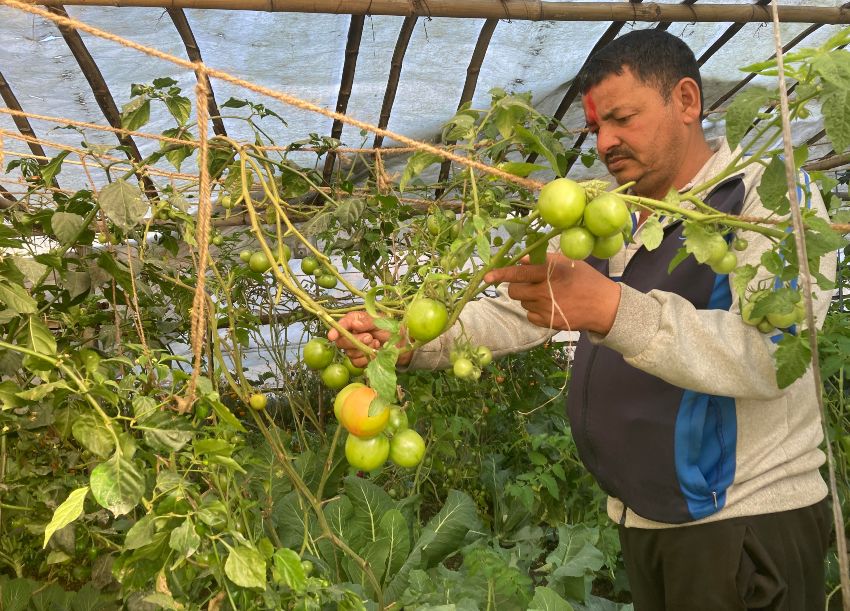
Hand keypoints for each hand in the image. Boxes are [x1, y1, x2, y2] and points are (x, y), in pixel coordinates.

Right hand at [327, 311, 413, 367]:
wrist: (401, 345)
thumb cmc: (391, 329)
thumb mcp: (381, 321)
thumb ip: (368, 321)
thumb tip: (355, 325)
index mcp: (354, 321)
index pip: (341, 325)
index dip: (335, 330)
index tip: (333, 336)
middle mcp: (351, 334)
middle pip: (341, 341)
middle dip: (355, 340)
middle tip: (370, 337)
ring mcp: (353, 348)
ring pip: (349, 352)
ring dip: (364, 349)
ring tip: (377, 343)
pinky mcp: (358, 360)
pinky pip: (356, 362)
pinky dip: (366, 359)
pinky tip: (375, 353)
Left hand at [483, 253, 620, 334]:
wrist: (604, 306)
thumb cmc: (585, 280)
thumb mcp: (567, 263)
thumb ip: (543, 261)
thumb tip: (522, 260)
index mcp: (550, 272)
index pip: (519, 272)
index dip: (501, 273)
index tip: (487, 277)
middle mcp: (545, 291)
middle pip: (515, 290)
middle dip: (518, 286)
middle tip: (531, 283)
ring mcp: (546, 308)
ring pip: (522, 303)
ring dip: (528, 298)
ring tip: (546, 294)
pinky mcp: (548, 322)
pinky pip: (529, 315)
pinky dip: (535, 310)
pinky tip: (550, 305)